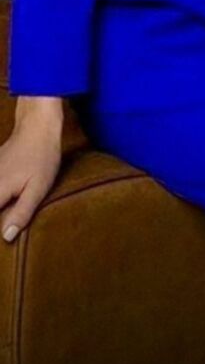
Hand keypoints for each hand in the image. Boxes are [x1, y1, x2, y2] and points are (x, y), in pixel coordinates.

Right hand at [0, 101, 63, 241]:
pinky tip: (8, 199)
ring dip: (0, 207)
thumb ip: (21, 213)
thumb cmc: (41, 158)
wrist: (37, 127)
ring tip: (9, 213)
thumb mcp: (38, 189)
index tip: (2, 236)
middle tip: (8, 226)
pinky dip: (0, 196)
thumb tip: (6, 237)